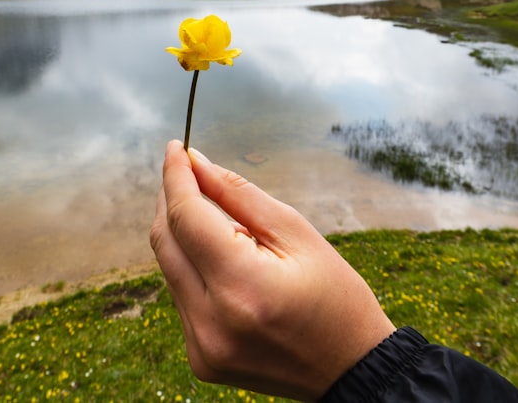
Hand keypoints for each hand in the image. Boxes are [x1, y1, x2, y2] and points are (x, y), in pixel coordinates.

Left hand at [149, 140, 395, 400]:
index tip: (175, 148)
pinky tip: (226, 265)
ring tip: (221, 222)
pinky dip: (194, 270)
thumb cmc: (335, 296)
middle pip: (165, 242)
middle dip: (171, 200)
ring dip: (183, 235)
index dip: (176, 177)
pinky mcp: (200, 360)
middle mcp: (211, 322)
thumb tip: (194, 163)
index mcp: (242, 286)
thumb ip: (237, 196)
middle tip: (186, 172)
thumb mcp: (296, 233)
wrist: (352, 370)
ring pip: (169, 268)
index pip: (186, 217)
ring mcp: (202, 347)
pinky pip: (181, 297)